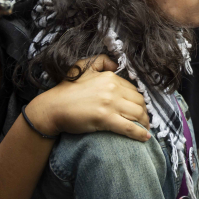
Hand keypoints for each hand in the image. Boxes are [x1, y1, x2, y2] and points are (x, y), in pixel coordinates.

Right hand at [26, 55, 150, 140]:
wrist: (52, 107)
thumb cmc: (66, 89)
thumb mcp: (83, 66)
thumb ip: (102, 61)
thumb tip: (116, 65)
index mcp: (110, 77)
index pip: (133, 89)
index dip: (139, 100)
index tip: (140, 108)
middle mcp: (112, 89)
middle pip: (139, 101)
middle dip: (144, 112)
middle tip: (145, 120)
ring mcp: (109, 104)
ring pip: (137, 113)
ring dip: (145, 122)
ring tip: (145, 129)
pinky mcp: (105, 119)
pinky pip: (129, 127)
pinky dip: (140, 133)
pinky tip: (145, 137)